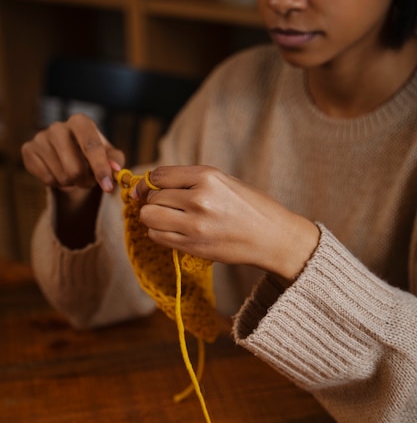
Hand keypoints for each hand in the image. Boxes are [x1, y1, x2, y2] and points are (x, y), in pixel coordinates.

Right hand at [21, 113, 124, 193]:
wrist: (69, 156)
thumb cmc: (94, 156)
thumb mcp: (111, 157)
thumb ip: (115, 161)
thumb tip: (114, 169)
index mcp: (80, 122)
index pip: (91, 145)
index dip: (100, 169)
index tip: (108, 187)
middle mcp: (58, 126)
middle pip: (74, 168)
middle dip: (85, 181)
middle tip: (88, 180)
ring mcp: (40, 137)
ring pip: (61, 176)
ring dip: (72, 183)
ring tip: (74, 175)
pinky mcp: (28, 150)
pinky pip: (47, 179)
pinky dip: (57, 183)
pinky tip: (59, 173)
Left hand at [135, 165, 319, 281]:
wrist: (273, 237)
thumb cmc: (251, 207)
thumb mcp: (224, 181)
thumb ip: (191, 180)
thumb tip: (153, 184)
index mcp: (208, 177)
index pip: (159, 176)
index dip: (149, 183)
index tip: (149, 189)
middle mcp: (199, 199)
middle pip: (152, 198)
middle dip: (153, 202)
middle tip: (165, 206)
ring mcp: (195, 225)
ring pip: (150, 218)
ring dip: (153, 219)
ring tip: (168, 219)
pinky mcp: (194, 246)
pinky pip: (158, 237)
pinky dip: (159, 233)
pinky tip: (174, 231)